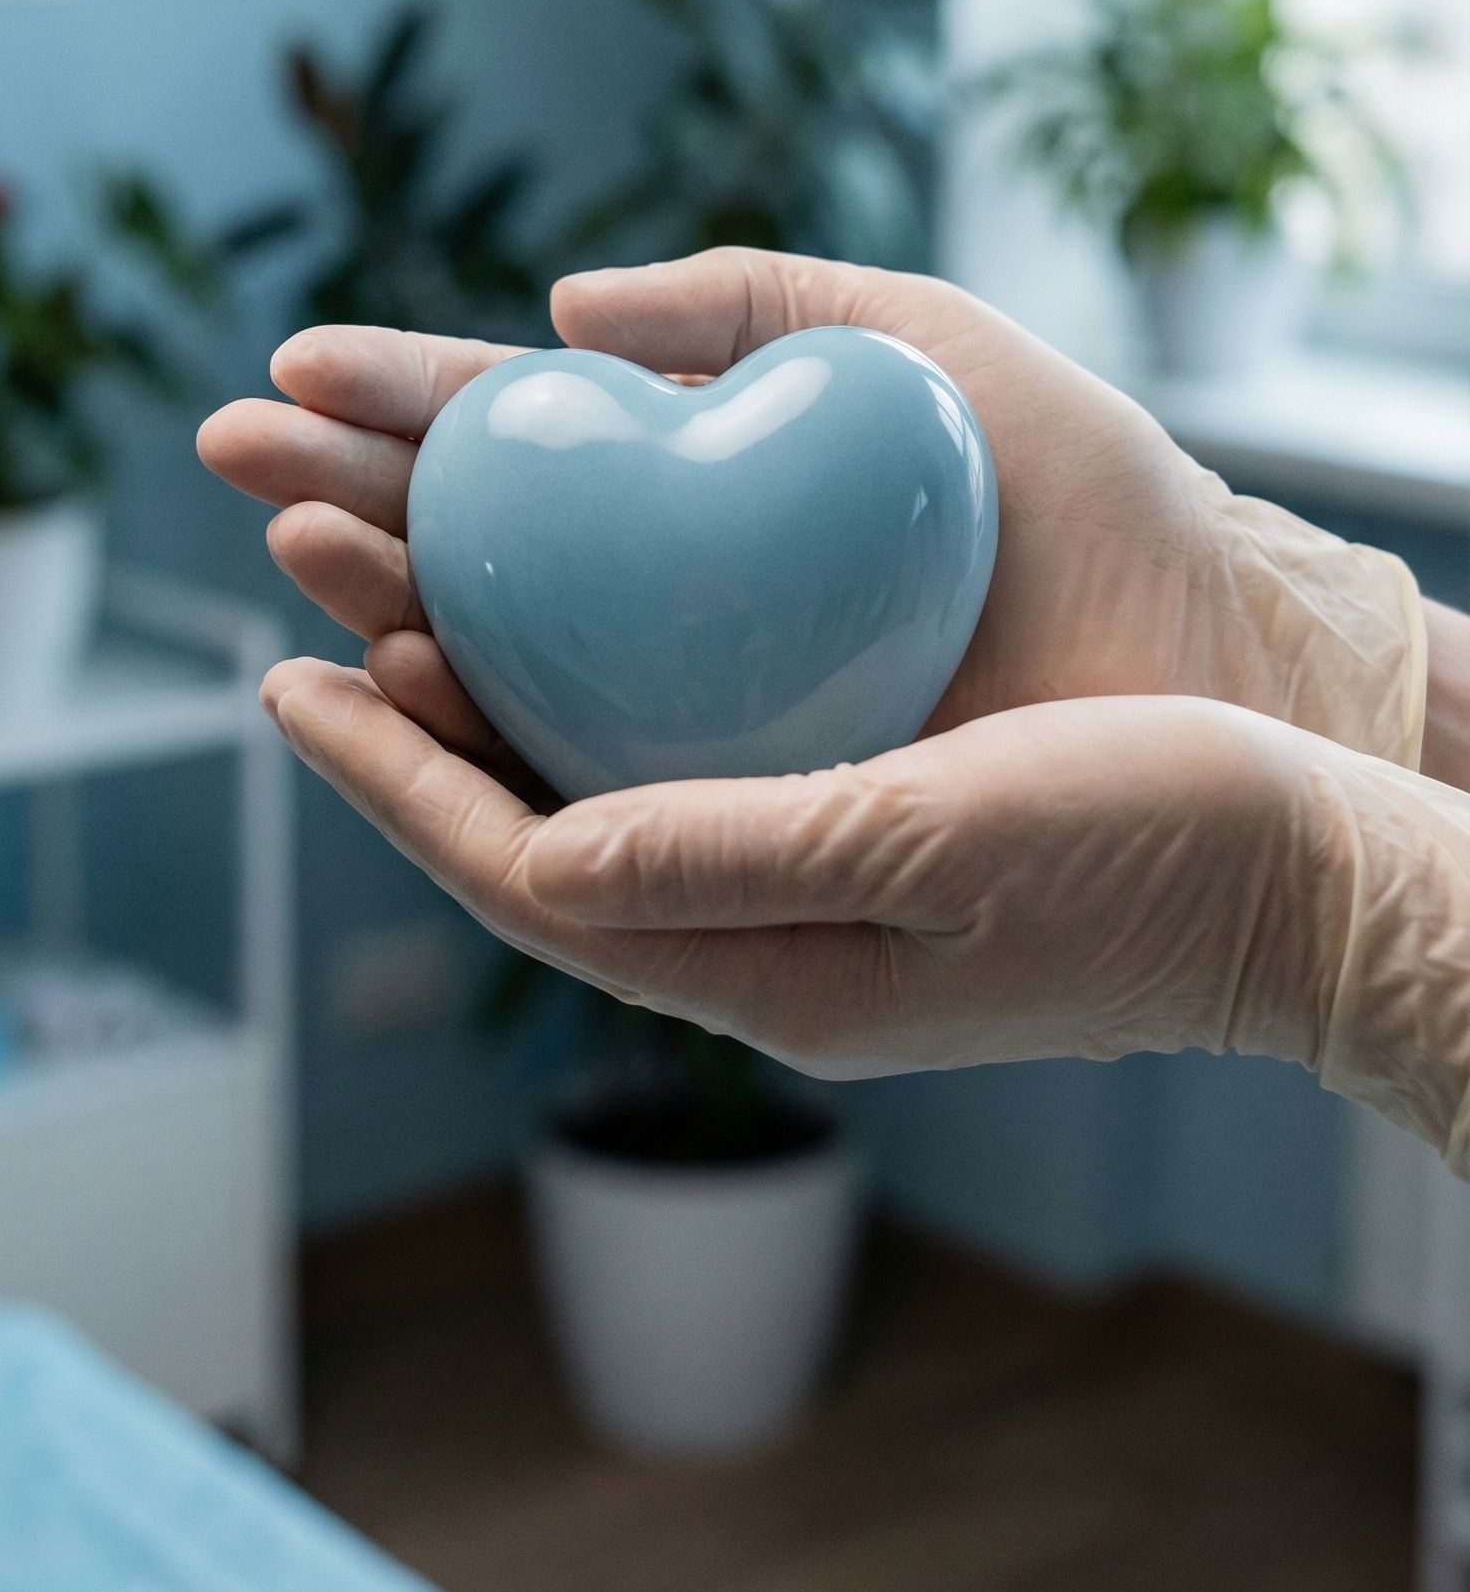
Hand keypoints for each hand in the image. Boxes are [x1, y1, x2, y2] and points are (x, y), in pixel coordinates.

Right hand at [199, 247, 1423, 767]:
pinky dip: (476, 735)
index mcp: (717, 488)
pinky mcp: (743, 811)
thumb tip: (568, 316)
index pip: (530, 435)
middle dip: (348, 495)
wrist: (1224, 658)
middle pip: (481, 544)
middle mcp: (685, 607)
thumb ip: (762, 298)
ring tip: (301, 557)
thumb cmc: (1096, 500)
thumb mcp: (928, 344)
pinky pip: (581, 776)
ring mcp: (705, 713)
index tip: (291, 368)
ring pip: (500, 661)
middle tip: (236, 457)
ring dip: (379, 604)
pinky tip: (401, 680)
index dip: (408, 399)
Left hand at [260, 659, 1469, 1161]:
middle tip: (303, 620)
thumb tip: (534, 850)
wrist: (1304, 886)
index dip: (392, 786)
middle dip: (408, 745)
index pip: (523, 880)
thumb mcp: (931, 844)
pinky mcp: (869, 858)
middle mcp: (773, 958)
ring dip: (493, 725)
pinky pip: (687, 790)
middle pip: (534, 850)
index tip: (287, 679)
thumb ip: (731, 853)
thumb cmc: (1151, 850)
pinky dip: (602, 720)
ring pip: (602, 817)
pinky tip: (583, 653)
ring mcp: (819, 917)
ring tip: (398, 616)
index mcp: (775, 975)